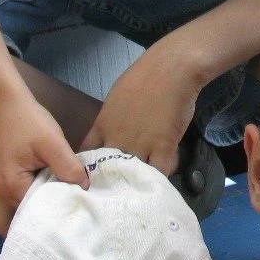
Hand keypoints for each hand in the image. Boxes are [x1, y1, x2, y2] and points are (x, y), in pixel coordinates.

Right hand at [0, 94, 88, 235]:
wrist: (8, 104)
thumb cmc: (29, 122)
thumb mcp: (53, 143)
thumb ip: (69, 167)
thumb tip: (84, 188)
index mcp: (12, 187)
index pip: (36, 214)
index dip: (56, 214)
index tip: (77, 212)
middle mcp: (0, 193)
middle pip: (24, 219)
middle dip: (45, 220)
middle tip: (71, 215)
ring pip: (19, 212)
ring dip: (39, 210)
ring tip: (64, 205)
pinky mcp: (4, 180)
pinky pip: (18, 200)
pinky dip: (33, 200)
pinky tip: (53, 192)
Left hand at [81, 41, 201, 177]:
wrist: (172, 69)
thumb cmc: (144, 75)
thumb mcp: (116, 96)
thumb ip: (111, 118)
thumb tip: (112, 129)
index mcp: (103, 126)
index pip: (87, 154)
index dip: (89, 166)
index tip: (94, 173)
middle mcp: (117, 140)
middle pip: (106, 171)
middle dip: (110, 181)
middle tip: (116, 188)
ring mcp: (140, 146)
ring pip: (132, 176)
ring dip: (135, 183)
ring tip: (139, 189)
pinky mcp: (163, 148)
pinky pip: (158, 173)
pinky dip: (159, 178)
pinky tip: (160, 179)